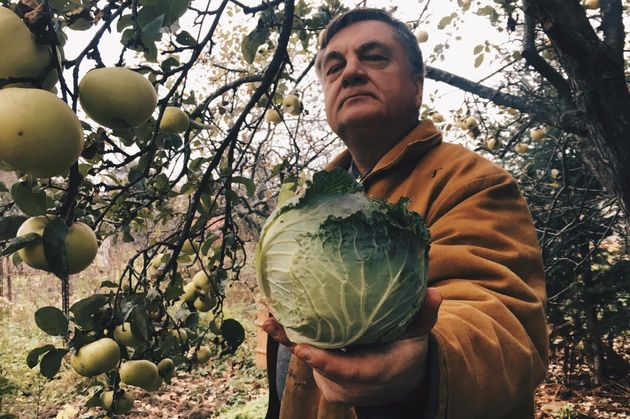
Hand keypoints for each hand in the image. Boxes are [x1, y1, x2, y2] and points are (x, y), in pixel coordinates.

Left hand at [262, 288, 441, 405]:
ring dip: (286, 337)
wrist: (398, 381)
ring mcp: (336, 382)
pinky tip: (272, 319)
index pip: (350, 372)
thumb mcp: (418, 336)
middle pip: (320, 365)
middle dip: (294, 343)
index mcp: (377, 372)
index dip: (326, 362)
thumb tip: (434, 293)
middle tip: (272, 323)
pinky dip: (289, 338)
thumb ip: (424, 315)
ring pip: (309, 359)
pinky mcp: (325, 375)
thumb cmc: (406, 352)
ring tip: (267, 316)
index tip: (301, 348)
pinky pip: (307, 356)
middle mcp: (352, 383)